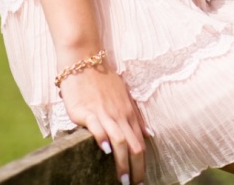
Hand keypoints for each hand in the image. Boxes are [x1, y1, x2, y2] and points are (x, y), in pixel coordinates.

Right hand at [60, 66, 147, 184]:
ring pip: (120, 141)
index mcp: (128, 113)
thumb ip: (135, 115)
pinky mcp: (87, 112)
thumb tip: (149, 134)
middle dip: (135, 169)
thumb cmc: (102, 79)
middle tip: (134, 184)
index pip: (140, 144)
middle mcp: (119, 115)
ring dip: (122, 163)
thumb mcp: (124, 95)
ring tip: (122, 180)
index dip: (142, 164)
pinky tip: (105, 152)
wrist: (84, 60)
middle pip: (134, 146)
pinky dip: (103, 141)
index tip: (140, 179)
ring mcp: (104, 113)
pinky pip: (98, 128)